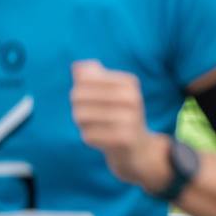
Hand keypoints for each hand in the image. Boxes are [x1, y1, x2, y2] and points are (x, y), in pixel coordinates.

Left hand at [70, 61, 169, 191]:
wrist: (139, 148)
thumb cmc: (119, 115)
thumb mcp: (109, 91)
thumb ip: (91, 75)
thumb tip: (78, 67)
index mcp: (129, 82)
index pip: (83, 78)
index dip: (78, 88)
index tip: (90, 98)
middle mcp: (132, 98)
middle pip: (78, 95)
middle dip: (77, 106)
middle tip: (85, 114)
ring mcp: (130, 119)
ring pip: (80, 115)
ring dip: (81, 122)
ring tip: (91, 125)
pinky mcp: (124, 139)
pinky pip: (88, 135)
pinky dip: (89, 137)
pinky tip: (100, 138)